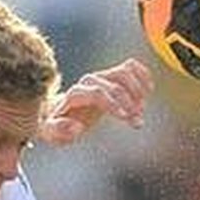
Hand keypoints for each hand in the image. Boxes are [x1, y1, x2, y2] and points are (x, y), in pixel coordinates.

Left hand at [38, 58, 153, 145]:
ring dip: (137, 91)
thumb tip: (76, 126)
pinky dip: (142, 75)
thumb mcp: (50, 133)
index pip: (96, 92)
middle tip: (136, 120)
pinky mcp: (111, 76)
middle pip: (113, 85)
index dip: (113, 103)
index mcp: (74, 94)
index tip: (125, 117)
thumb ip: (58, 130)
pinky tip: (148, 90)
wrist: (58, 112)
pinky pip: (130, 66)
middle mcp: (88, 81)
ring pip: (124, 73)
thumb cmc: (55, 124)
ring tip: (141, 110)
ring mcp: (101, 77)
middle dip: (128, 102)